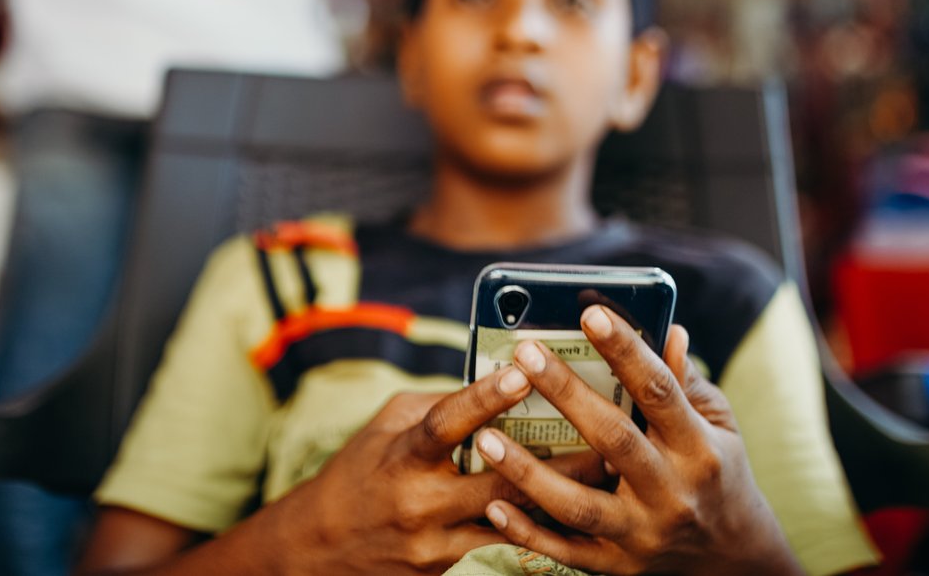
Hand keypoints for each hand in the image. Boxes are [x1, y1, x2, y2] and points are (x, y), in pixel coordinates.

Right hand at [272, 367, 607, 575]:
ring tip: (608, 479)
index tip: (521, 371)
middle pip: (499, 481)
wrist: (321, 550)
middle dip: (556, 462)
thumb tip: (493, 383)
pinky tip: (576, 515)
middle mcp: (420, 503)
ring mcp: (436, 544)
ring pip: (512, 521)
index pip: (445, 423)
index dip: (483, 398)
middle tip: (606, 438)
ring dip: (560, 499)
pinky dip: (537, 527)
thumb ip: (438, 406)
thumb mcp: (386, 427)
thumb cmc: (360, 472)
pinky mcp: (447, 570)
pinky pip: (502, 546)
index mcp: (402, 457)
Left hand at [476, 309, 804, 575]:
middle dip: (566, 393)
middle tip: (525, 354)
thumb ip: (688, 383)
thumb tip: (671, 330)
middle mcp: (670, 492)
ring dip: (527, 471)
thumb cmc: (719, 474)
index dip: (626, 350)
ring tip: (485, 436)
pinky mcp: (618, 566)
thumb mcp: (719, 427)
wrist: (733, 559)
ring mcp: (642, 534)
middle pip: (613, 438)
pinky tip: (493, 506)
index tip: (591, 314)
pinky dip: (528, 532)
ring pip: (578, 504)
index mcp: (698, 449)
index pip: (658, 391)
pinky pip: (566, 552)